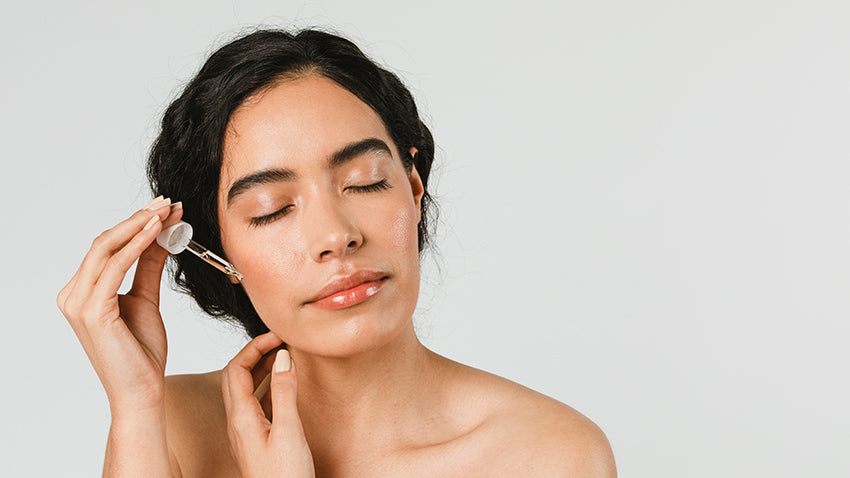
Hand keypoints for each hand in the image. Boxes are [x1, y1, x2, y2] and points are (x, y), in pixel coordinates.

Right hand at [57, 197, 181, 413]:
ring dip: (139, 226)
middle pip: (104, 242)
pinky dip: (136, 246)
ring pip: (106, 249)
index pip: (106, 247)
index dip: (135, 224)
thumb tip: (159, 235)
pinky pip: (114, 267)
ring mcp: (77, 303)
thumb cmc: (142, 353)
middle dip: (138, 218)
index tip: (164, 208)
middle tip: (167, 201)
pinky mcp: (91, 311)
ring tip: (166, 211)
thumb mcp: (146, 300)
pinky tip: (156, 232)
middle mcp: (73, 295)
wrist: (142, 391)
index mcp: (82, 293)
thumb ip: (148, 268)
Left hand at [222, 333, 315, 477]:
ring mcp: (247, 432)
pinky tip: (287, 385)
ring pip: (248, 390)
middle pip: (237, 376)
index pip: (235, 369)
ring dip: (264, 369)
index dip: (253, 346)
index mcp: (240, 418)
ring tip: (285, 355)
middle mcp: (238, 423)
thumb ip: (285, 392)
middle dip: (257, 353)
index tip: (277, 335)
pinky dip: (271, 387)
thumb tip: (282, 357)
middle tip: (280, 340)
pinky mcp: (258, 440)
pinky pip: (259, 405)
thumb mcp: (289, 431)